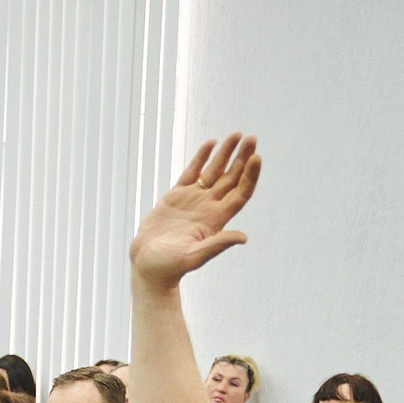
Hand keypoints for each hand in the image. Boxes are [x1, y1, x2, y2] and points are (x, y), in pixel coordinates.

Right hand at [129, 132, 261, 290]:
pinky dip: (201, 157)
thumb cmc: (169, 266)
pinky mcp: (175, 197)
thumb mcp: (194, 257)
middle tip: (252, 138)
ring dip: (225, 153)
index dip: (250, 175)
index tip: (256, 157)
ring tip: (236, 135)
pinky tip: (210, 143)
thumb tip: (243, 237)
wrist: (147, 266)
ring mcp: (193, 200)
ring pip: (214, 171)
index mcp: (216, 219)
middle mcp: (208, 207)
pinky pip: (192, 172)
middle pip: (232, 177)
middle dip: (242, 158)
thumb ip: (217, 244)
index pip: (240, 192)